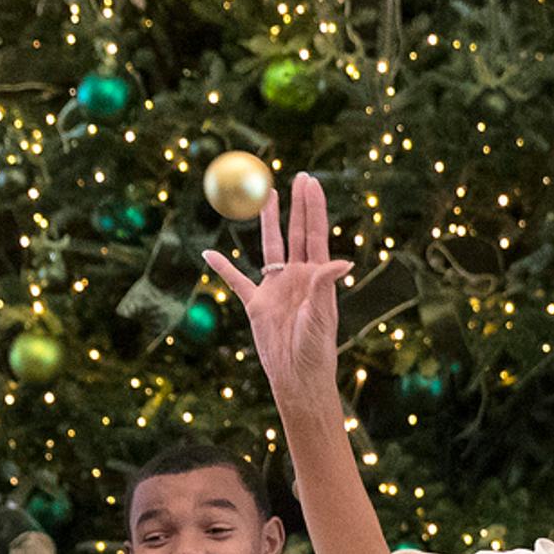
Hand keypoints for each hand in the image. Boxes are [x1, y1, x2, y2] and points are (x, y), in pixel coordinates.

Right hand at [202, 173, 356, 411]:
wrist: (296, 376)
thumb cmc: (314, 349)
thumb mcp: (321, 316)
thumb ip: (326, 285)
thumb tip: (343, 262)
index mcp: (316, 276)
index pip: (314, 234)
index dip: (313, 207)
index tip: (311, 182)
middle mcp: (297, 277)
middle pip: (295, 233)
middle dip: (296, 206)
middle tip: (298, 177)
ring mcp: (276, 288)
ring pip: (270, 248)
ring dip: (268, 222)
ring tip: (266, 197)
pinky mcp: (256, 305)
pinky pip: (236, 281)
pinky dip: (223, 268)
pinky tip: (210, 253)